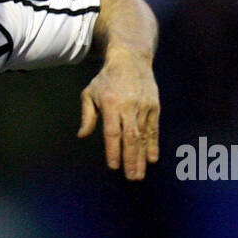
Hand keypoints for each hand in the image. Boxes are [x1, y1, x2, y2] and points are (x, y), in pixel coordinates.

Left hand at [77, 48, 159, 179]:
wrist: (131, 59)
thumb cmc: (106, 79)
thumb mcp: (90, 93)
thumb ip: (87, 116)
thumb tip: (82, 135)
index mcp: (111, 104)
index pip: (112, 132)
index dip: (113, 150)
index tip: (113, 166)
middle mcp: (129, 106)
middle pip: (130, 137)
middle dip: (130, 159)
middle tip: (130, 177)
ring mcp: (144, 106)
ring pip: (143, 136)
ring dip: (141, 157)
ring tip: (139, 174)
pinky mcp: (154, 106)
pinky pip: (154, 129)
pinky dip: (153, 144)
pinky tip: (152, 159)